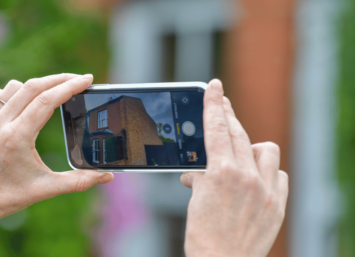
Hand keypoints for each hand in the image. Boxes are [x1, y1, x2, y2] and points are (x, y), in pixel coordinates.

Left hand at [0, 74, 114, 231]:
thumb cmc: (7, 197)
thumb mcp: (46, 189)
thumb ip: (79, 181)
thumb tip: (107, 177)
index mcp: (17, 137)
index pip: (47, 100)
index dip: (70, 86)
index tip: (87, 79)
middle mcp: (1, 124)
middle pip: (33, 86)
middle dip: (60, 79)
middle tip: (79, 79)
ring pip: (15, 87)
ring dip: (37, 84)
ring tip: (55, 90)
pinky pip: (0, 95)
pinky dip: (16, 92)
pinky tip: (27, 101)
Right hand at [180, 79, 288, 256]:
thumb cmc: (202, 236)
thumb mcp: (195, 201)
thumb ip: (200, 179)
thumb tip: (197, 173)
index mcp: (221, 173)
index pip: (216, 128)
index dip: (214, 103)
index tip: (214, 85)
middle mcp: (246, 176)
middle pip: (238, 133)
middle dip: (228, 115)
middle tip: (222, 104)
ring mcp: (266, 190)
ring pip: (265, 150)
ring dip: (251, 148)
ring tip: (240, 157)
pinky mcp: (277, 204)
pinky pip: (279, 174)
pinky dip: (268, 172)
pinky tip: (257, 180)